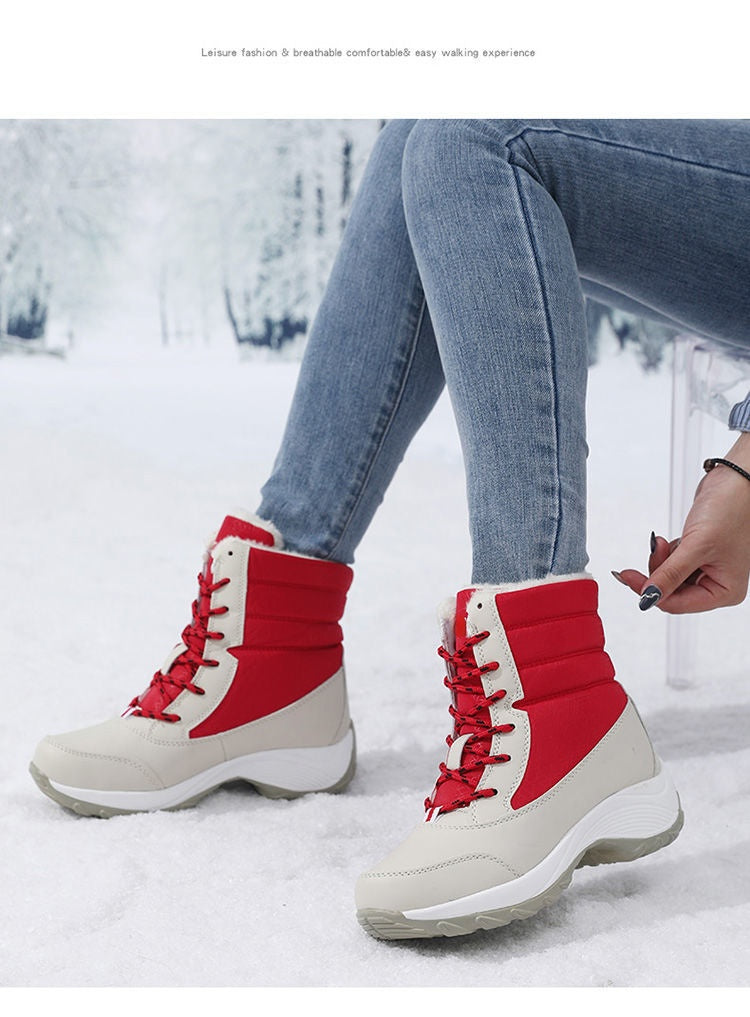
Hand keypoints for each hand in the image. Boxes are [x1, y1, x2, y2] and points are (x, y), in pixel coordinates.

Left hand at [614, 434, 749, 613]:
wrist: (737, 479)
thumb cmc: (732, 510)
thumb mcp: (696, 546)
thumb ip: (669, 575)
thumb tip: (647, 597)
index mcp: (725, 591)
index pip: (677, 604)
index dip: (650, 592)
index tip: (628, 577)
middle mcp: (717, 583)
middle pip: (670, 591)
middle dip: (657, 570)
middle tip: (654, 549)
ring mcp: (707, 568)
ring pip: (668, 577)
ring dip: (660, 559)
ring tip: (662, 540)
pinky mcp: (698, 553)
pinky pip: (672, 562)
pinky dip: (665, 552)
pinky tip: (667, 540)